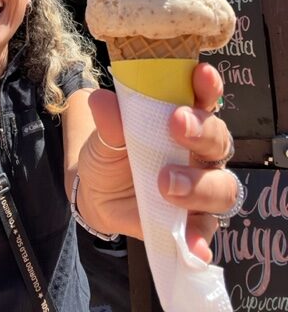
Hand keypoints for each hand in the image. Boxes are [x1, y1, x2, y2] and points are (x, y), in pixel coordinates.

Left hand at [78, 62, 237, 261]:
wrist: (96, 194)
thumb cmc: (110, 153)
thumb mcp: (104, 136)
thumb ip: (109, 121)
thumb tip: (101, 100)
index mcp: (184, 119)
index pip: (205, 98)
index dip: (208, 86)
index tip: (201, 74)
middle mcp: (200, 151)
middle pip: (219, 139)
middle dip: (203, 130)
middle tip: (177, 124)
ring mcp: (201, 187)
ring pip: (222, 185)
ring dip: (199, 184)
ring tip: (166, 183)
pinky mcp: (194, 220)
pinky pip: (206, 230)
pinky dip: (200, 237)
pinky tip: (193, 245)